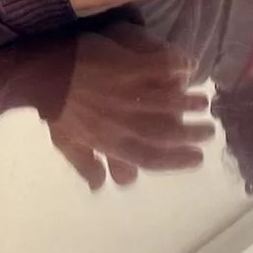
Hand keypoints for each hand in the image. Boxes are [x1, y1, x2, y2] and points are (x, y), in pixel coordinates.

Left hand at [47, 24, 213, 188]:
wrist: (43, 75)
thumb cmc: (55, 109)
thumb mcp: (67, 143)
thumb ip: (87, 164)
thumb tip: (102, 186)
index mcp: (112, 142)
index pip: (151, 157)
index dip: (176, 161)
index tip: (197, 159)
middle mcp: (124, 122)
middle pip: (165, 133)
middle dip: (191, 133)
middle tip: (209, 130)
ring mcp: (127, 93)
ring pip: (166, 101)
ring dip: (188, 102)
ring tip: (204, 101)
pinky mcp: (127, 67)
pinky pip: (158, 68)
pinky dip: (176, 67)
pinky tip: (189, 66)